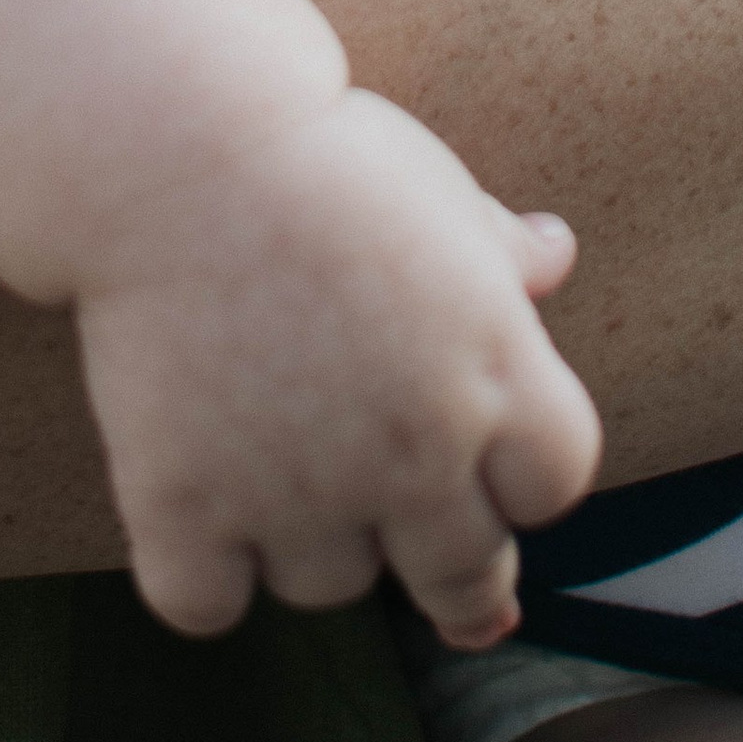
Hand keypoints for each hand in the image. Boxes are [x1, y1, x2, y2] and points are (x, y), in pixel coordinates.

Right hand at [73, 85, 600, 645]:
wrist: (185, 138)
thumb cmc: (321, 148)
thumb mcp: (437, 187)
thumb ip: (503, 250)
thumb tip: (555, 256)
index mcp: (494, 371)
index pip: (557, 482)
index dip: (526, 475)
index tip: (494, 461)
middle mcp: (414, 452)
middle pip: (467, 575)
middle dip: (459, 574)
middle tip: (434, 559)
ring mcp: (298, 490)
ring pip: (332, 585)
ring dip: (319, 543)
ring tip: (288, 471)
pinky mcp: (186, 504)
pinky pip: (207, 603)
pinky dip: (203, 574)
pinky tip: (199, 521)